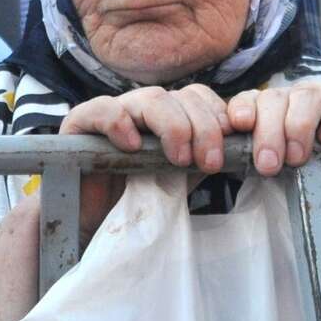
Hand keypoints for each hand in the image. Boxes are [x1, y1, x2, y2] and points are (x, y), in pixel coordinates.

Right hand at [59, 84, 232, 241]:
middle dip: (204, 128)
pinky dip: (120, 122)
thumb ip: (201, 159)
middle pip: (181, 96)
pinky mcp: (79, 123)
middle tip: (209, 163)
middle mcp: (143, 108)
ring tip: (178, 159)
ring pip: (150, 98)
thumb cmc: (135, 200)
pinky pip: (103, 109)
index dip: (218, 114)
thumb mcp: (178, 178)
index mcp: (169, 116)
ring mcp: (113, 112)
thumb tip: (241, 151)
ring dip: (174, 126)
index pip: (199, 96)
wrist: (90, 224)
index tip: (230, 144)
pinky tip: (132, 146)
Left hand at [224, 79, 320, 175]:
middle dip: (268, 131)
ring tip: (297, 158)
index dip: (242, 109)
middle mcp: (297, 100)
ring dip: (298, 127)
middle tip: (269, 165)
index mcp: (272, 112)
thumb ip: (257, 161)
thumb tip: (223, 161)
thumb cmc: (314, 183)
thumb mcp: (280, 174)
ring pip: (307, 95)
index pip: (250, 100)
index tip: (239, 126)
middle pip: (275, 98)